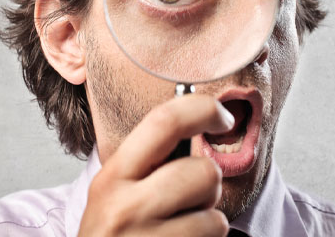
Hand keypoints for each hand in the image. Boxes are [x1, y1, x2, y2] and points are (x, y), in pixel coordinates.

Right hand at [78, 94, 234, 235]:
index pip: (165, 122)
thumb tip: (199, 119)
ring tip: (179, 233)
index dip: (203, 110)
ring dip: (207, 224)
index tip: (222, 117)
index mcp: (112, 178)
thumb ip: (149, 162)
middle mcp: (126, 209)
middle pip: (203, 172)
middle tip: (190, 200)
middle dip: (209, 184)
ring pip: (215, 217)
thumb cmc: (114, 236)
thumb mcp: (115, 194)